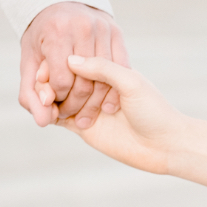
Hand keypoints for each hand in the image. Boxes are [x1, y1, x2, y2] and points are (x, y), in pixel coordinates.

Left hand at [19, 2, 128, 127]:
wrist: (60, 4)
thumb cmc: (41, 39)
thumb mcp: (29, 64)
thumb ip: (31, 95)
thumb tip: (43, 123)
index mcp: (57, 33)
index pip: (62, 81)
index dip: (58, 99)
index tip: (55, 102)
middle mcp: (82, 27)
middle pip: (85, 83)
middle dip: (76, 105)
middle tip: (70, 113)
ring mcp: (103, 28)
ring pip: (105, 79)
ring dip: (95, 103)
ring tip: (85, 111)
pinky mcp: (117, 31)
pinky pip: (121, 69)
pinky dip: (113, 90)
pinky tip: (105, 103)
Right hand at [55, 55, 185, 173]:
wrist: (165, 146)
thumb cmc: (154, 111)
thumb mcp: (131, 82)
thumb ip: (103, 68)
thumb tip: (71, 59)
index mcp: (109, 70)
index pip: (76, 60)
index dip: (58, 62)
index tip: (46, 63)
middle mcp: (96, 87)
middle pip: (63, 78)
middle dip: (48, 80)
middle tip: (42, 85)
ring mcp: (88, 107)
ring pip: (58, 98)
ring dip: (46, 97)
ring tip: (42, 100)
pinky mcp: (84, 128)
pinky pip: (59, 119)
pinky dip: (49, 115)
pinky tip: (44, 114)